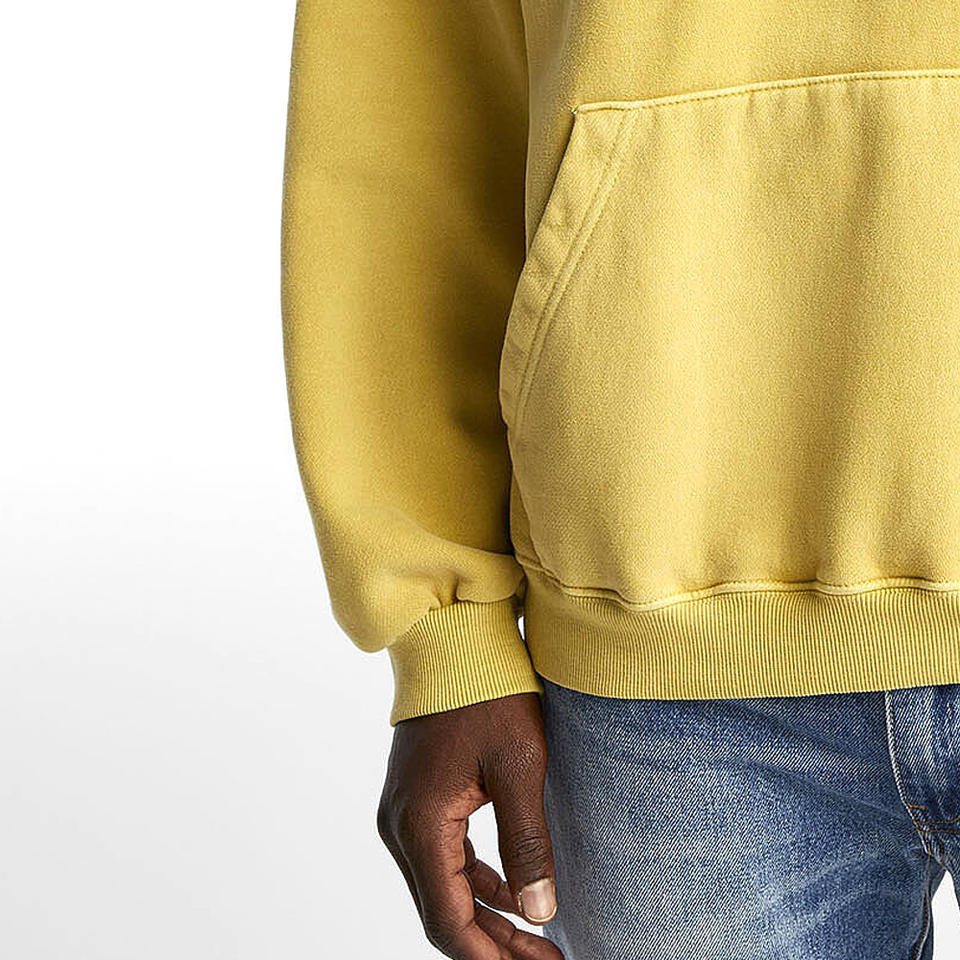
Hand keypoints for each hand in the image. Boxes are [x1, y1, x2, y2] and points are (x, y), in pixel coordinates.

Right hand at [377, 693, 563, 958]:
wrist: (454, 644)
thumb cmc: (488, 695)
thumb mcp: (518, 768)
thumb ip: (527, 845)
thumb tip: (540, 912)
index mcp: (421, 823)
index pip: (448, 919)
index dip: (490, 957)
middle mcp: (401, 826)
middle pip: (442, 912)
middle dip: (493, 944)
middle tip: (544, 959)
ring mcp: (403, 813)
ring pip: (441, 888)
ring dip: (486, 916)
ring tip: (536, 936)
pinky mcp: (415, 800)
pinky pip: (441, 859)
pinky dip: (474, 883)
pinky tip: (510, 892)